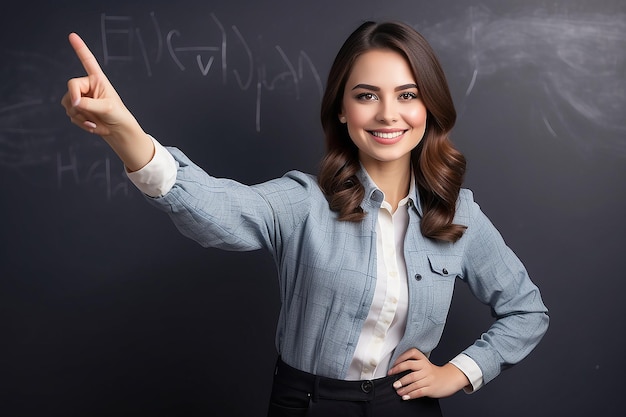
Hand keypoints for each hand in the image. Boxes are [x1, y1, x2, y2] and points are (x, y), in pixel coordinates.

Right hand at [61, 33, 152, 170]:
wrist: (118, 131)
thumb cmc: (118, 116)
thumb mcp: (107, 108)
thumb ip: (88, 103)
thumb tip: (72, 102)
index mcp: (98, 80)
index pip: (87, 61)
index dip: (80, 49)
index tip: (72, 35)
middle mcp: (87, 86)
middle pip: (70, 88)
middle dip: (78, 103)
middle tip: (91, 114)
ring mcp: (81, 97)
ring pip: (67, 103)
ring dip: (80, 116)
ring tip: (95, 122)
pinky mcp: (77, 109)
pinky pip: (70, 114)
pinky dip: (80, 123)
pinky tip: (93, 126)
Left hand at [388, 348, 469, 399]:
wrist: (449, 379)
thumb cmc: (433, 372)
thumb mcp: (425, 364)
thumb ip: (413, 364)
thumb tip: (395, 370)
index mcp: (423, 359)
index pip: (411, 353)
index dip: (400, 358)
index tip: (392, 366)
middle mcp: (425, 367)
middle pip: (409, 367)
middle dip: (398, 373)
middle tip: (392, 379)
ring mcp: (429, 378)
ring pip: (413, 381)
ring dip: (403, 387)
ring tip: (397, 390)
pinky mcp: (431, 388)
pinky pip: (419, 391)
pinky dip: (411, 395)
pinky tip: (405, 396)